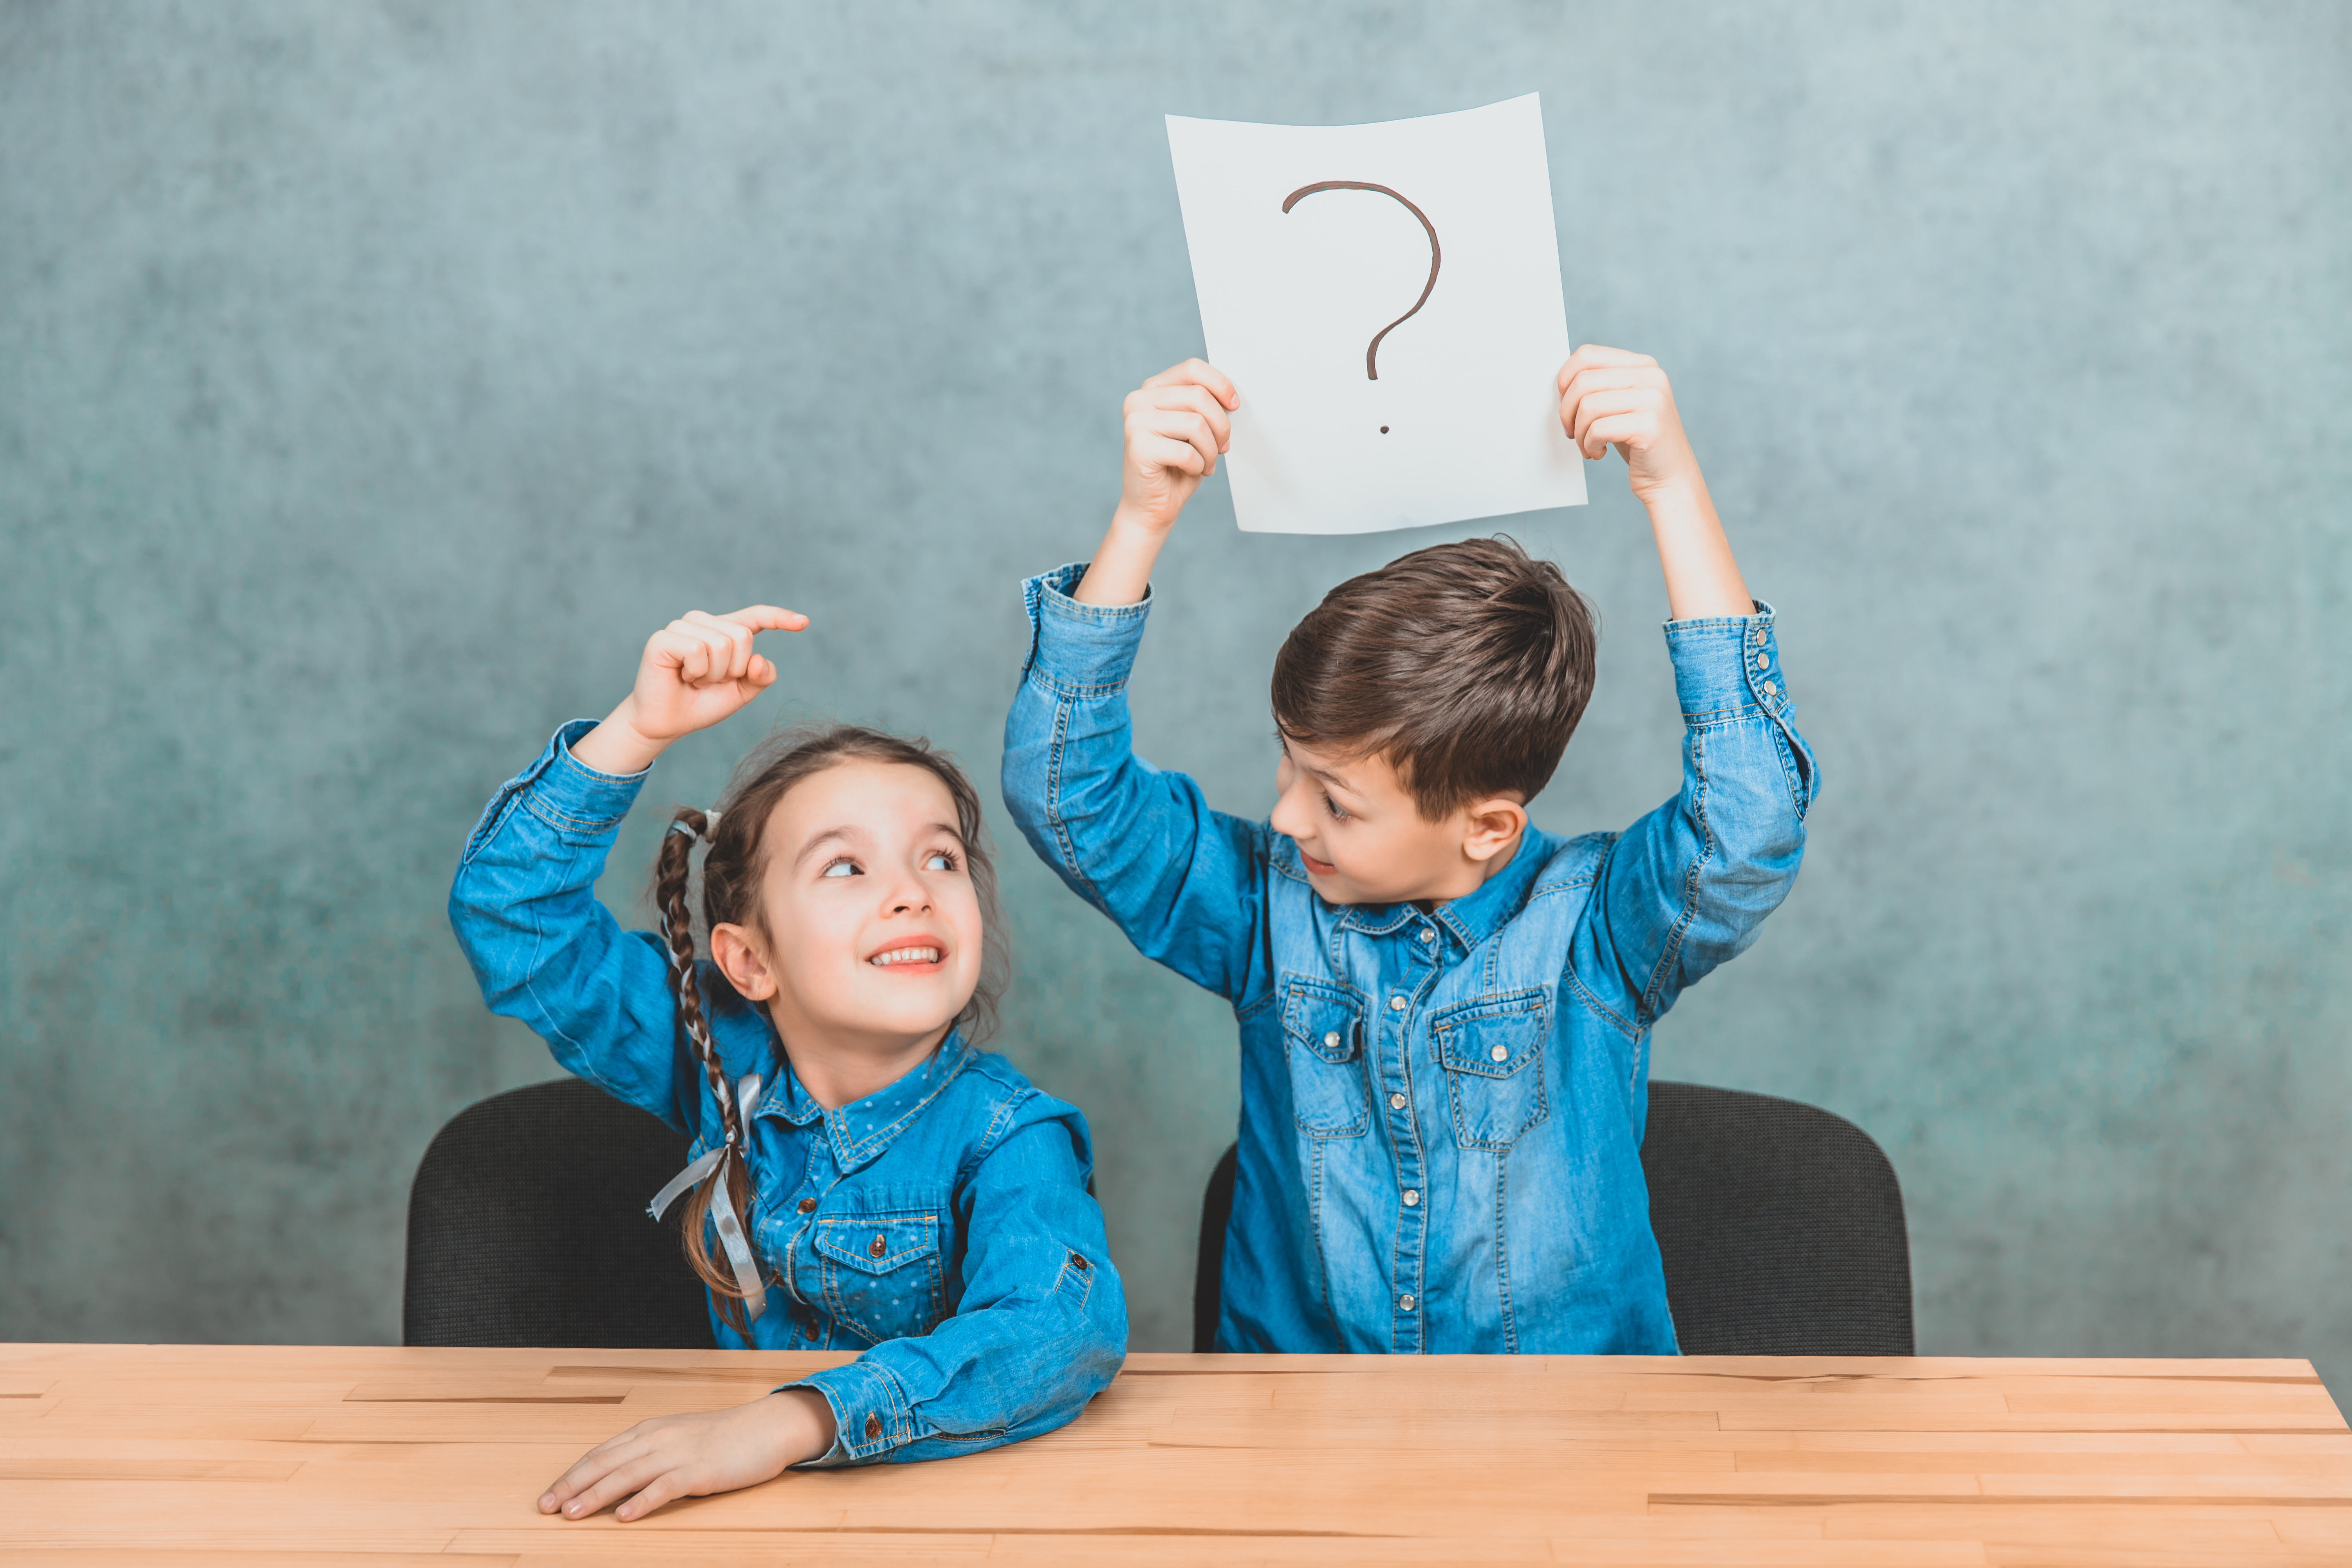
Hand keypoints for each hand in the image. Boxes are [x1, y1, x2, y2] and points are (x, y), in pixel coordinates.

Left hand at [538, 1388, 835, 1522]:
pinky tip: (624, 1516)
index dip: (572, 1475)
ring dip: (597, 1495)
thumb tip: (616, 1481)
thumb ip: (648, 1455)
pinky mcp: (700, 1470)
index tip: (548, 1496)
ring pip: (628, 1474)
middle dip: (573, 1486)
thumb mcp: (678, 1440)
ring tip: (573, 1514)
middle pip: (606, 1463)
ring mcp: (679, 1453)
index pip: (601, 1454)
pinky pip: (665, 1487)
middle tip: (546, 1508)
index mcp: (650, 1431)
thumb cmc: (723, 1437)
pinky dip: (642, 1501)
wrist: (767, 1427)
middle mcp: (658, 1439)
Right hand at [572, 605, 807, 774]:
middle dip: (733, 668)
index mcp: (724, 631)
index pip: (755, 617)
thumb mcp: (741, 693)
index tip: (803, 623)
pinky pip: (698, 649)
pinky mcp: (663, 638)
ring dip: (713, 673)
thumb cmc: (702, 703)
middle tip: (710, 681)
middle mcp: (703, 622)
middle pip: (742, 636)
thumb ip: (760, 677)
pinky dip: (697, 671)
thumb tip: (760, 661)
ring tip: (695, 680)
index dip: (779, 617)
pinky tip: (683, 676)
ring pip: (721, 643)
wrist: (669, 723)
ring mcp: (682, 627)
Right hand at [1074, 360, 1237, 607]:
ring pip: (1196, 423)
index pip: (1192, 368)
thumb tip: (1233, 397)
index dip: (1220, 384)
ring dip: (1210, 449)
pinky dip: (1199, 466)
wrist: (1151, 507)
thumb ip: (1204, 407)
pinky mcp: (1138, 447)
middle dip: (1221, 425)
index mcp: (1152, 389)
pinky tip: (1192, 472)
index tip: (1235, 406)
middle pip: (1198, 396)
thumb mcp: (1194, 430)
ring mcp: (1135, 423)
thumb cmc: (1177, 467)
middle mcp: (1138, 400)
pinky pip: (1187, 451)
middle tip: (1223, 448)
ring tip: (1206, 463)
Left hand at [1556, 346, 1702, 504]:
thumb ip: (1599, 385)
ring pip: (1587, 406)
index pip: (1587, 355)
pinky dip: (1589, 445)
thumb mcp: (1619, 405)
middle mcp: (1651, 376)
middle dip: (1567, 412)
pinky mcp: (1649, 425)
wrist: (1670, 476)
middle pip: (1582, 382)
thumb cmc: (1637, 441)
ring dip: (1578, 433)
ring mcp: (1653, 399)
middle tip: (1572, 432)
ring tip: (1588, 446)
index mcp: (1641, 365)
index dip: (1564, 380)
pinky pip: (1598, 429)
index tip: (1565, 405)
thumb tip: (1561, 380)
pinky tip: (1599, 453)